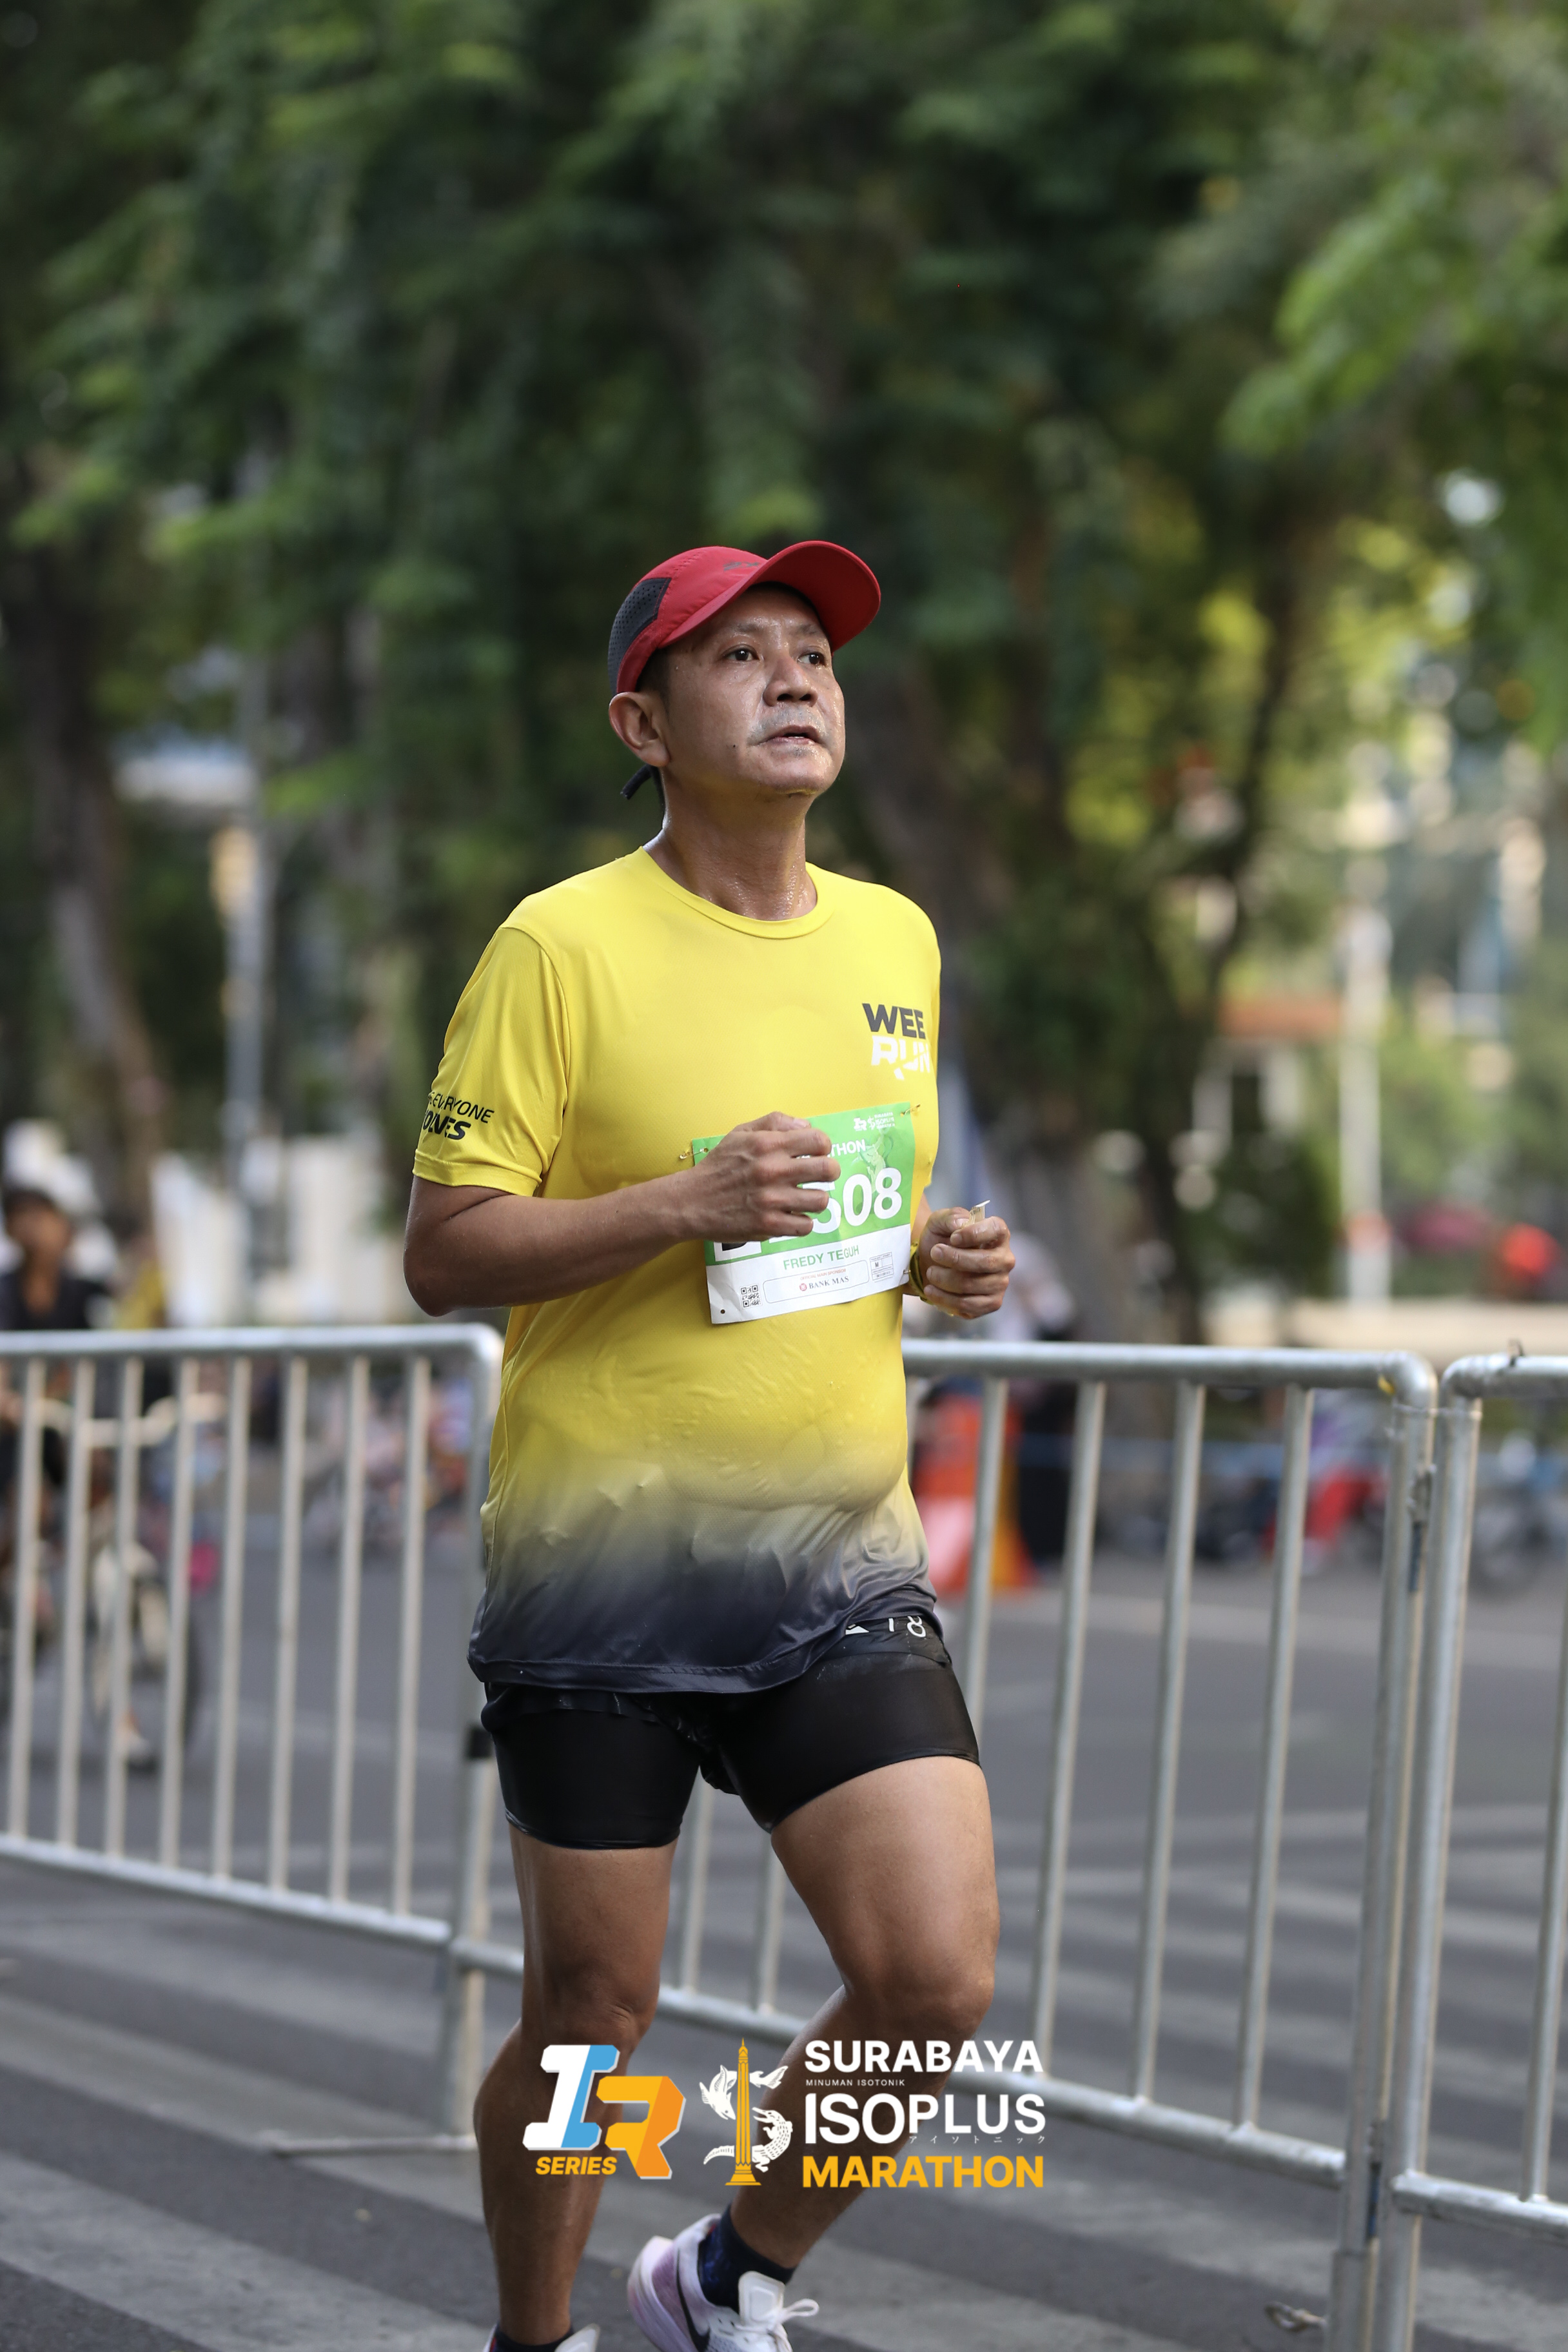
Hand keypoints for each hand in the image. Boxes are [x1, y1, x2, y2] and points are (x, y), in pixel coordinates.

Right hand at [684, 1112, 840, 1244]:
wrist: (691, 1201)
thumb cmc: (719, 1166)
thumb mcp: (741, 1133)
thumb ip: (775, 1123)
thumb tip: (806, 1126)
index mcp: (768, 1144)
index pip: (819, 1140)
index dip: (823, 1147)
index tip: (816, 1153)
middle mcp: (773, 1170)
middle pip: (828, 1170)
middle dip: (829, 1172)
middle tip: (819, 1176)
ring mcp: (772, 1200)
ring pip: (821, 1200)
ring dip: (815, 1199)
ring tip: (804, 1197)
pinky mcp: (768, 1225)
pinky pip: (805, 1226)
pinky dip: (802, 1221)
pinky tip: (791, 1215)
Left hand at [916, 1208, 1014, 1319]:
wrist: (931, 1263)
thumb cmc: (941, 1239)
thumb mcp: (940, 1221)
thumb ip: (951, 1217)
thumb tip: (961, 1225)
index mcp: (998, 1234)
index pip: (997, 1230)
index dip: (975, 1234)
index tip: (953, 1238)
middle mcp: (1005, 1259)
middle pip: (986, 1262)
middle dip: (956, 1259)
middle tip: (934, 1253)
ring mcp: (1000, 1282)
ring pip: (974, 1285)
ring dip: (946, 1279)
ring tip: (930, 1272)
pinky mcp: (991, 1303)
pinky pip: (969, 1305)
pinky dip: (945, 1299)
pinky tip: (931, 1290)